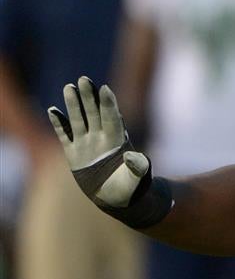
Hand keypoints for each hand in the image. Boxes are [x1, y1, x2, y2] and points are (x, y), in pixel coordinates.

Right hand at [47, 76, 171, 227]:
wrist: (118, 199)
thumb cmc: (131, 188)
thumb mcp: (136, 179)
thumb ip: (137, 167)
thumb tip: (134, 156)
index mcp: (117, 142)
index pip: (112, 118)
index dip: (109, 104)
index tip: (106, 89)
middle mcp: (101, 139)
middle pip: (95, 113)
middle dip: (90, 96)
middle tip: (84, 79)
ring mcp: (87, 144)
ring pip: (79, 119)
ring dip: (74, 104)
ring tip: (69, 87)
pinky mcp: (74, 153)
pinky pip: (65, 135)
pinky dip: (59, 123)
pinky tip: (52, 110)